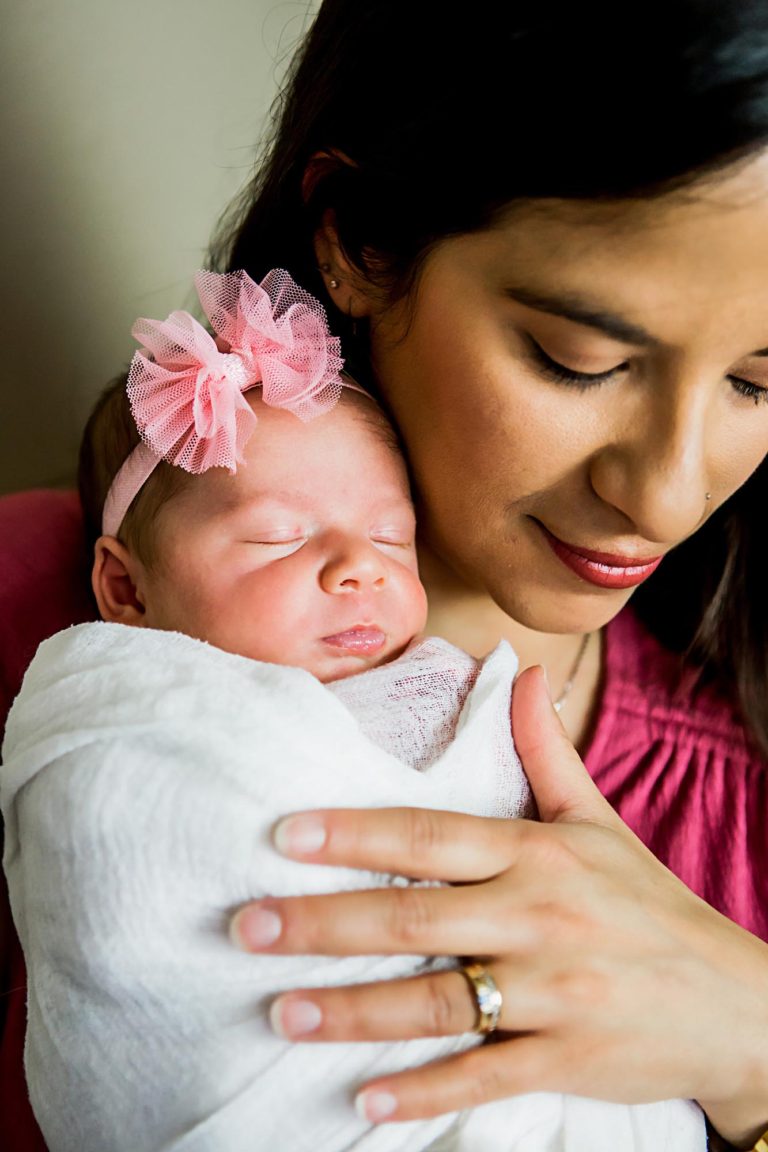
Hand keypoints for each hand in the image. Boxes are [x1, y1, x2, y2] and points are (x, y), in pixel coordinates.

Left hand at [230, 667, 767, 1146]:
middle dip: (325, 922)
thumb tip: (523, 672)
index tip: (285, 836)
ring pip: (437, 1001)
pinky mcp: (566, 1061)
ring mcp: (554, 994)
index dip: (356, 833)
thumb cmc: (648, 906)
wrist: (733, 1003)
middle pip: (416, 917)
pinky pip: (482, 1079)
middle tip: (248, 928)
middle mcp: (539, 916)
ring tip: (281, 1011)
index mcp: (539, 853)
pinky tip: (363, 1099)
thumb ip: (547, 750)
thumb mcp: (598, 821)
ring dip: (354, 1011)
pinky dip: (422, 1092)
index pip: (432, 836)